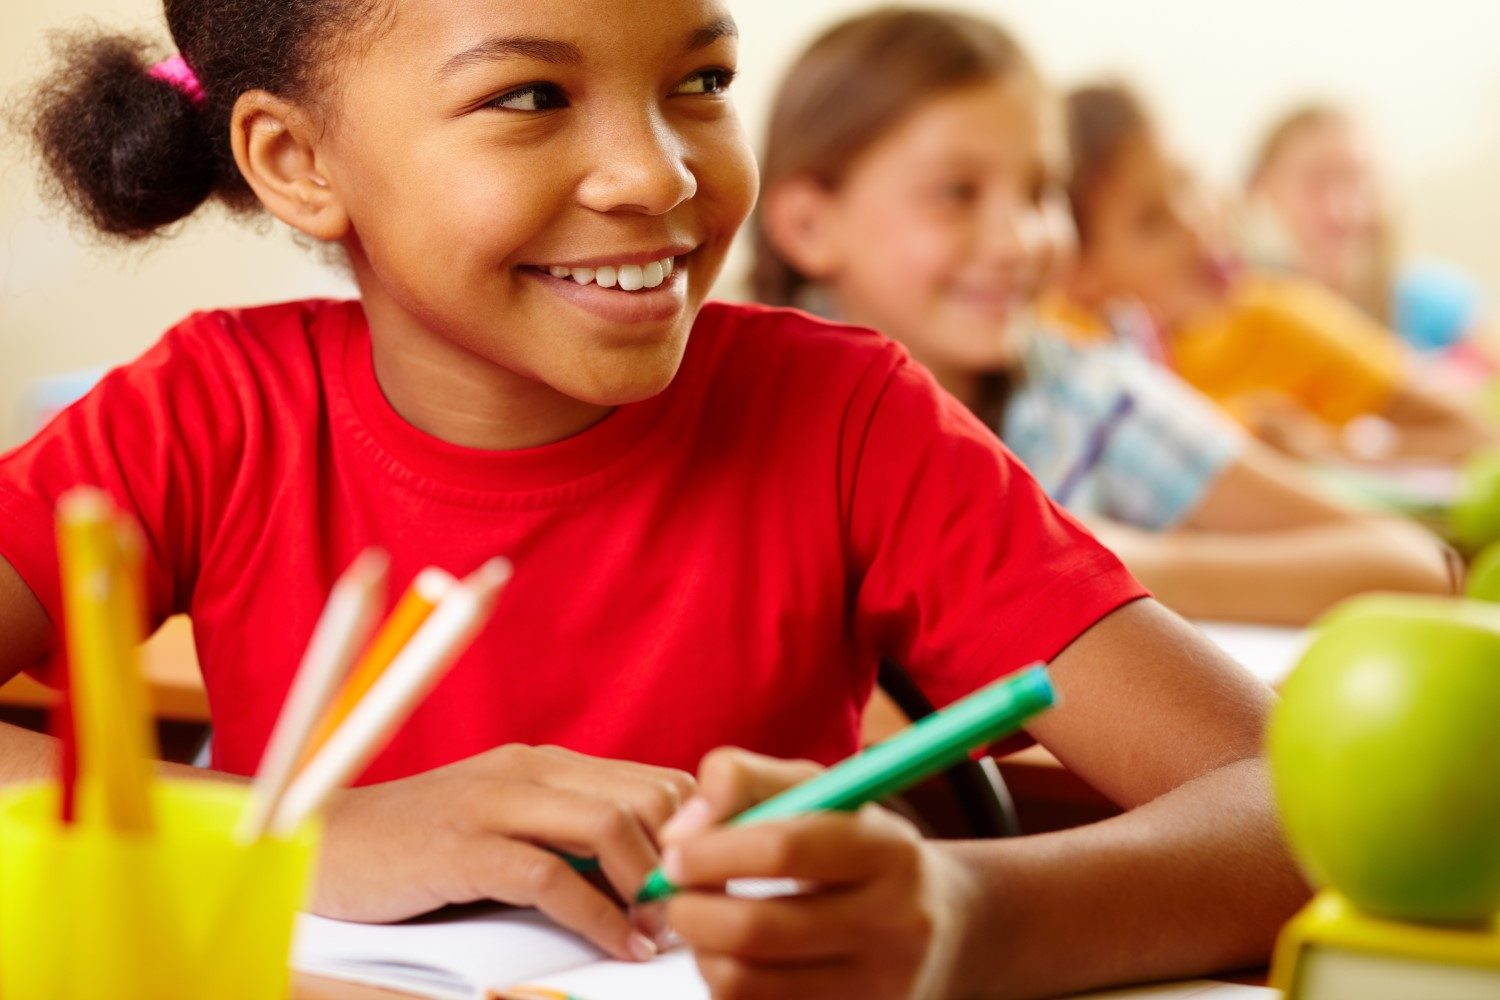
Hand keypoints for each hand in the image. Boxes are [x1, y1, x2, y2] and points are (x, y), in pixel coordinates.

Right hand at [312, 744, 694, 960]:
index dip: (698, 828)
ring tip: (669, 930)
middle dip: (687, 856)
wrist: (321, 848)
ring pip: (609, 827)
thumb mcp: (504, 830)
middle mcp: (529, 770)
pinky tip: (624, 945)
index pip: (652, 779)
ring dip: (651, 886)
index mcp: (545, 763)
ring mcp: (495, 803)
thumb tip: (645, 877)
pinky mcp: (463, 848)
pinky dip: (600, 917)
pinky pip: (552, 878)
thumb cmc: (418, 849)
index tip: (718, 878)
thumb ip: (564, 838)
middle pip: (644, 796)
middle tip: (703, 909)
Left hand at [659, 748, 976, 999]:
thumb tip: (680, 830)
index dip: (713, 851)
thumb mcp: (822, 791)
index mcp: (889, 850)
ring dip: (703, 954)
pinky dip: (728, 987)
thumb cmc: (862, 848)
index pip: (786, 848)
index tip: (675, 854)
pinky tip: (735, 959)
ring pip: (748, 984)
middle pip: (758, 929)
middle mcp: (896, 924)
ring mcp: (880, 989)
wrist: (946, 926)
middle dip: (693, 911)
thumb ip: (745, 781)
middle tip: (674, 896)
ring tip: (703, 926)